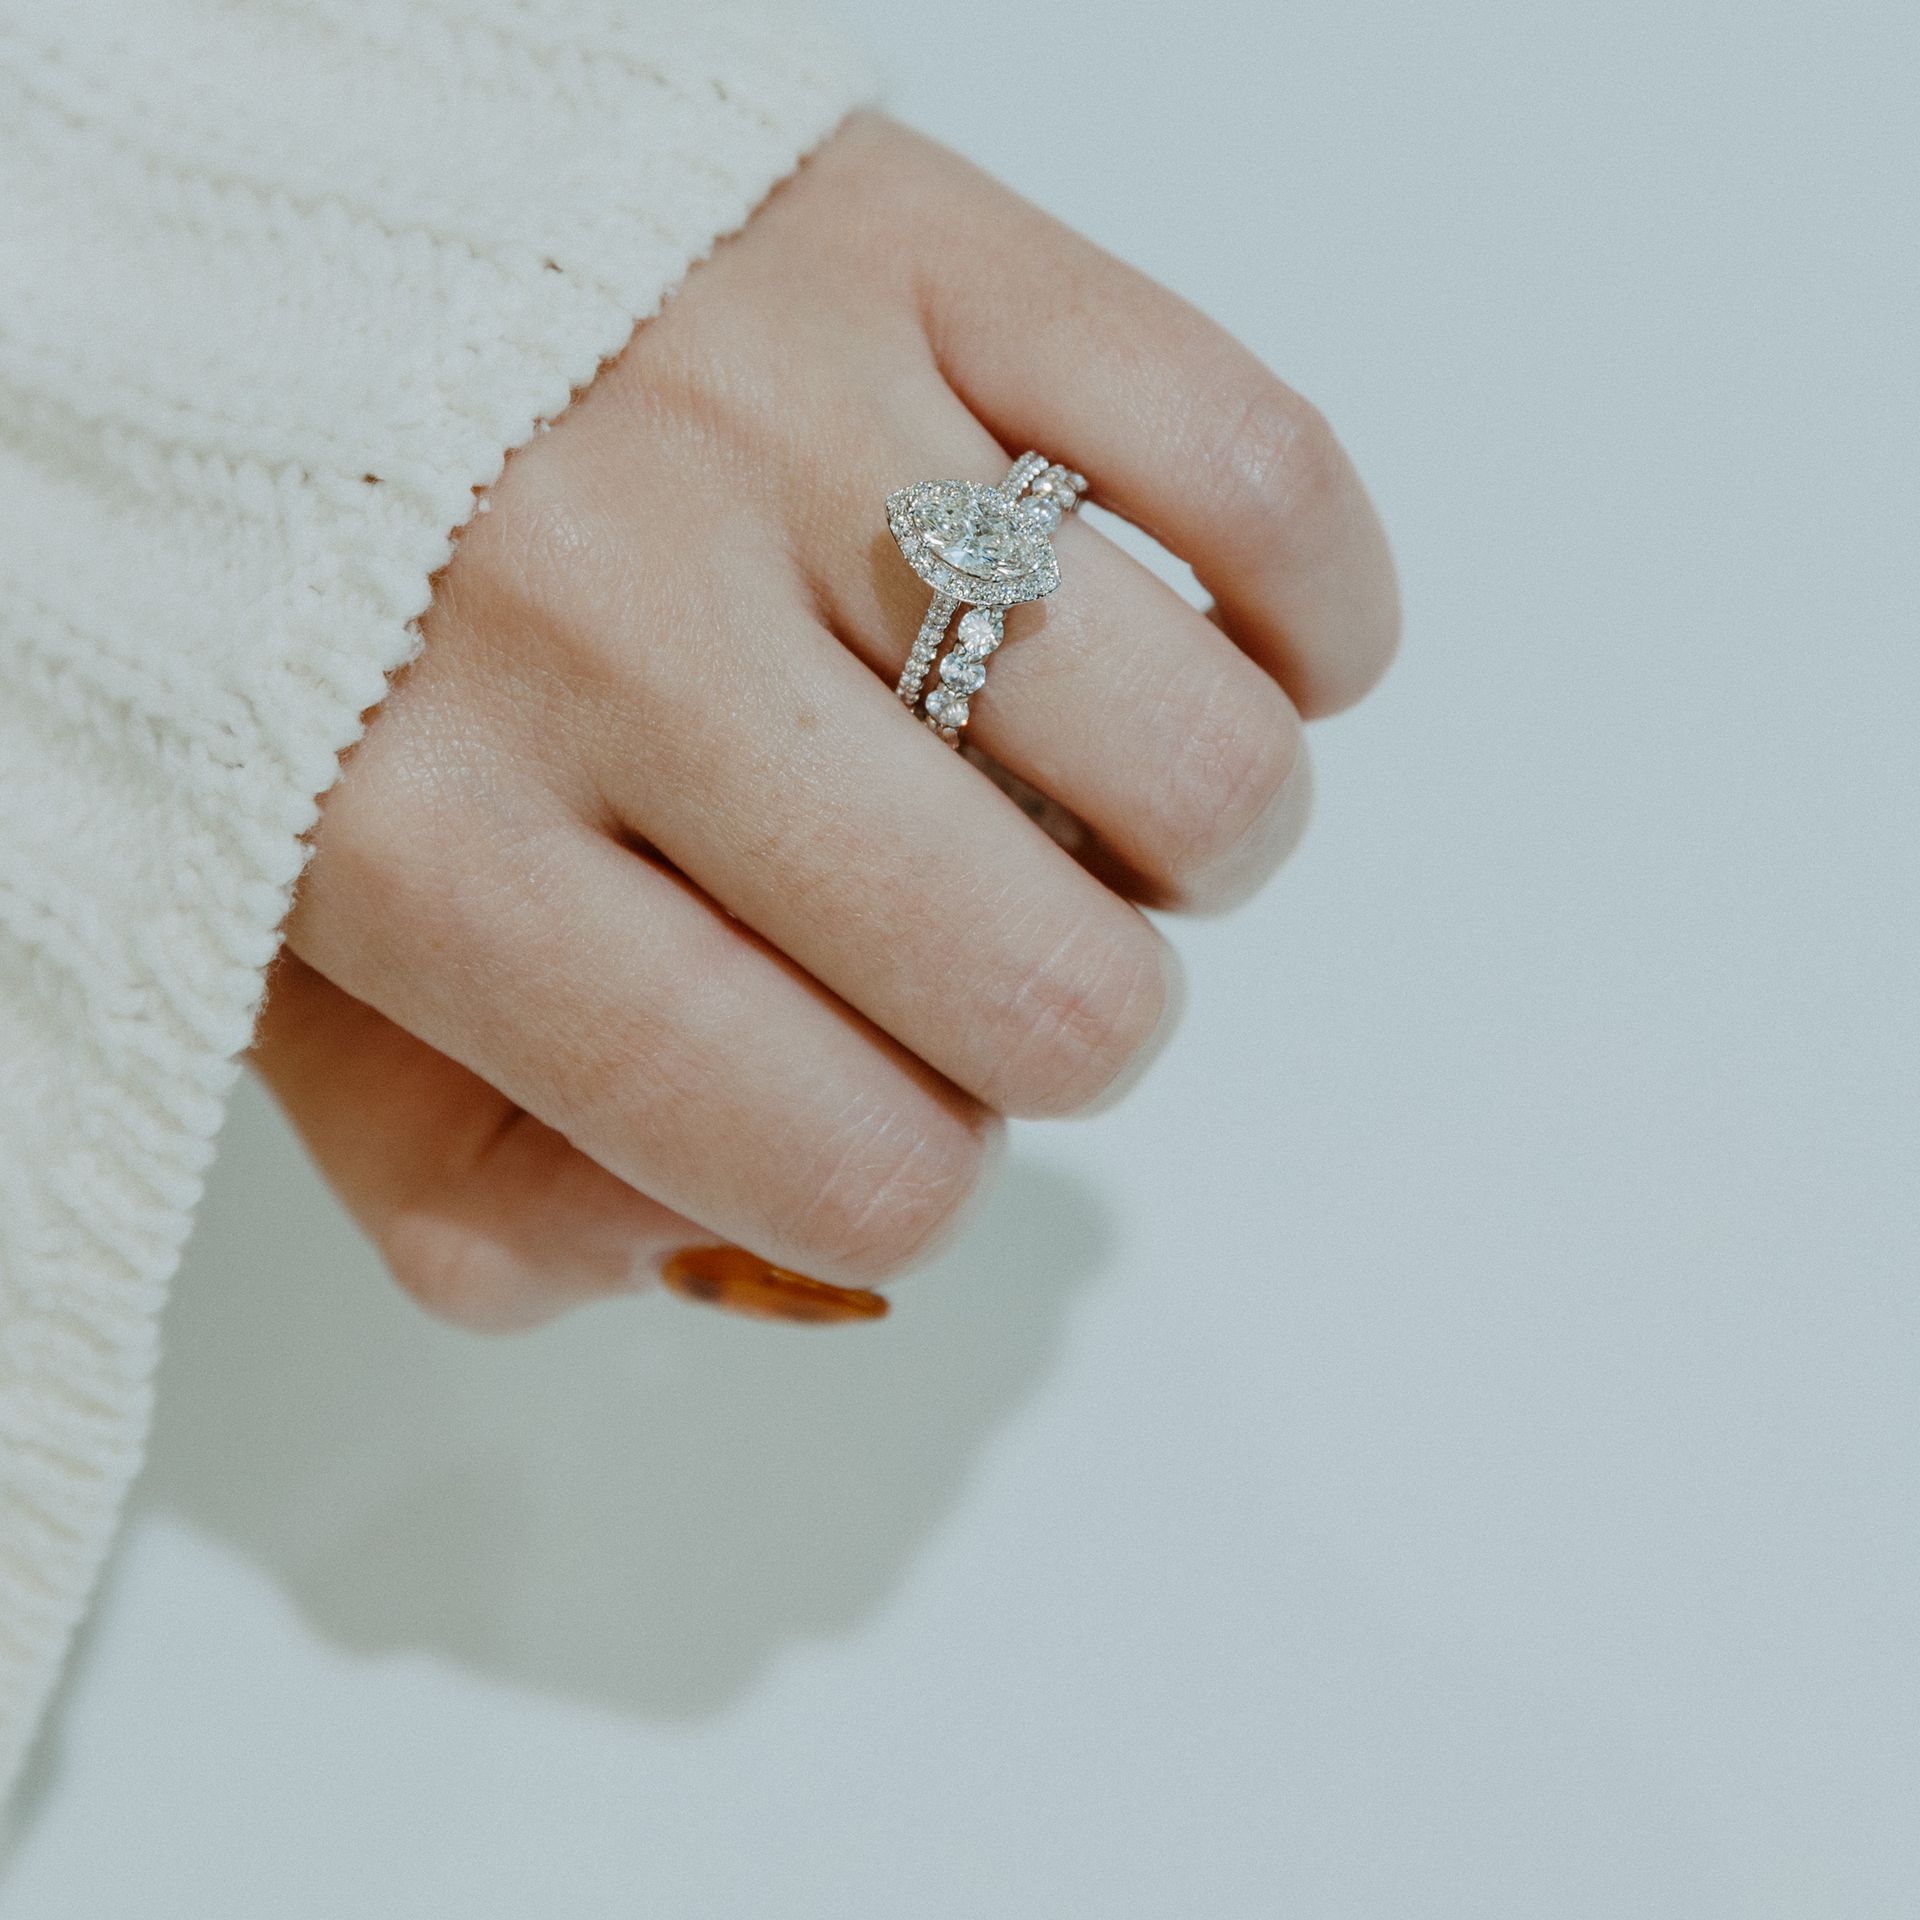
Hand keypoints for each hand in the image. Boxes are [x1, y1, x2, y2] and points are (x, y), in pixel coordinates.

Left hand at [252, 113, 1397, 1329]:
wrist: (258, 293)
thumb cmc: (302, 668)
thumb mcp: (300, 1005)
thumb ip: (504, 1214)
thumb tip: (781, 1241)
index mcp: (429, 857)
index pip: (845, 1162)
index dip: (912, 1184)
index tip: (883, 1106)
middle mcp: (609, 623)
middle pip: (1058, 996)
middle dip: (1065, 1028)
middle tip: (979, 934)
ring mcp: (781, 413)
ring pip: (1203, 762)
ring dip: (1192, 843)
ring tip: (1077, 785)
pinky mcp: (916, 239)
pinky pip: (1258, 477)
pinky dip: (1312, 617)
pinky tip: (1214, 643)